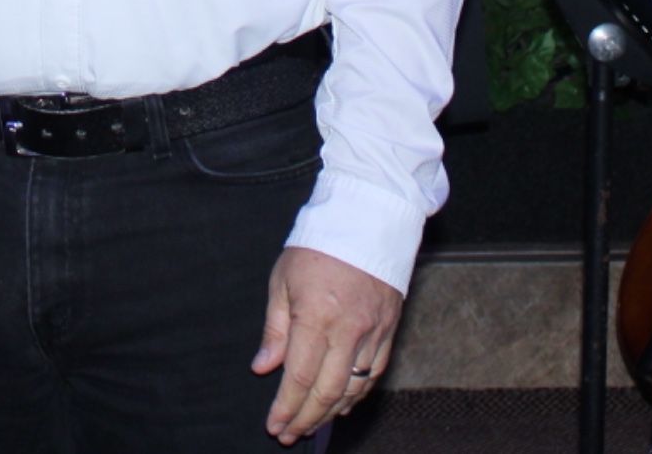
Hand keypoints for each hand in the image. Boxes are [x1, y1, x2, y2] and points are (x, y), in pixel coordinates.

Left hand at [254, 246, 402, 442]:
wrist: (368, 220)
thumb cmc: (319, 246)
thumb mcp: (283, 280)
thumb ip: (274, 329)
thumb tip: (262, 368)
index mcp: (317, 315)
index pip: (299, 376)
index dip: (286, 407)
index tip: (275, 425)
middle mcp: (348, 329)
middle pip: (327, 391)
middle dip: (307, 419)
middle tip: (290, 434)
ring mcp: (373, 331)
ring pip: (353, 388)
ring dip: (331, 412)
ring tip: (312, 425)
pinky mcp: (389, 329)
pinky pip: (374, 374)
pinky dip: (358, 395)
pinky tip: (343, 405)